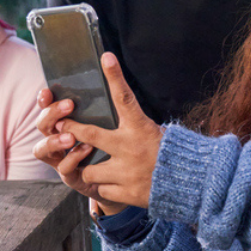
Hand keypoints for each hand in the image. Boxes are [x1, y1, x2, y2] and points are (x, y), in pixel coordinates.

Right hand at [32, 90, 125, 210]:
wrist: (124, 178)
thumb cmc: (115, 145)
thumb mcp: (108, 123)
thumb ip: (101, 108)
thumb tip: (105, 76)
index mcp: (64, 124)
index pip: (47, 109)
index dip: (44, 100)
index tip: (48, 91)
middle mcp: (57, 141)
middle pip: (42, 126)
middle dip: (51, 114)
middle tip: (69, 105)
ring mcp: (61, 160)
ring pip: (41, 150)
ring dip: (54, 141)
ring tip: (71, 135)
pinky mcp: (72, 178)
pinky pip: (64, 169)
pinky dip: (73, 158)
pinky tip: (86, 149)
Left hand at [52, 52, 162, 208]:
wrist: (191, 184)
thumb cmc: (172, 155)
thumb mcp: (157, 133)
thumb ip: (135, 127)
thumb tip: (122, 112)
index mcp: (141, 128)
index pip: (126, 97)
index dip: (115, 76)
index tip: (106, 57)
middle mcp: (130, 148)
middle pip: (89, 134)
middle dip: (71, 130)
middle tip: (59, 126)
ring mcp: (127, 172)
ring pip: (89, 170)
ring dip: (91, 169)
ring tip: (99, 170)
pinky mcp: (127, 192)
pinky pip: (102, 191)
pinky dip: (106, 188)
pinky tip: (115, 185)